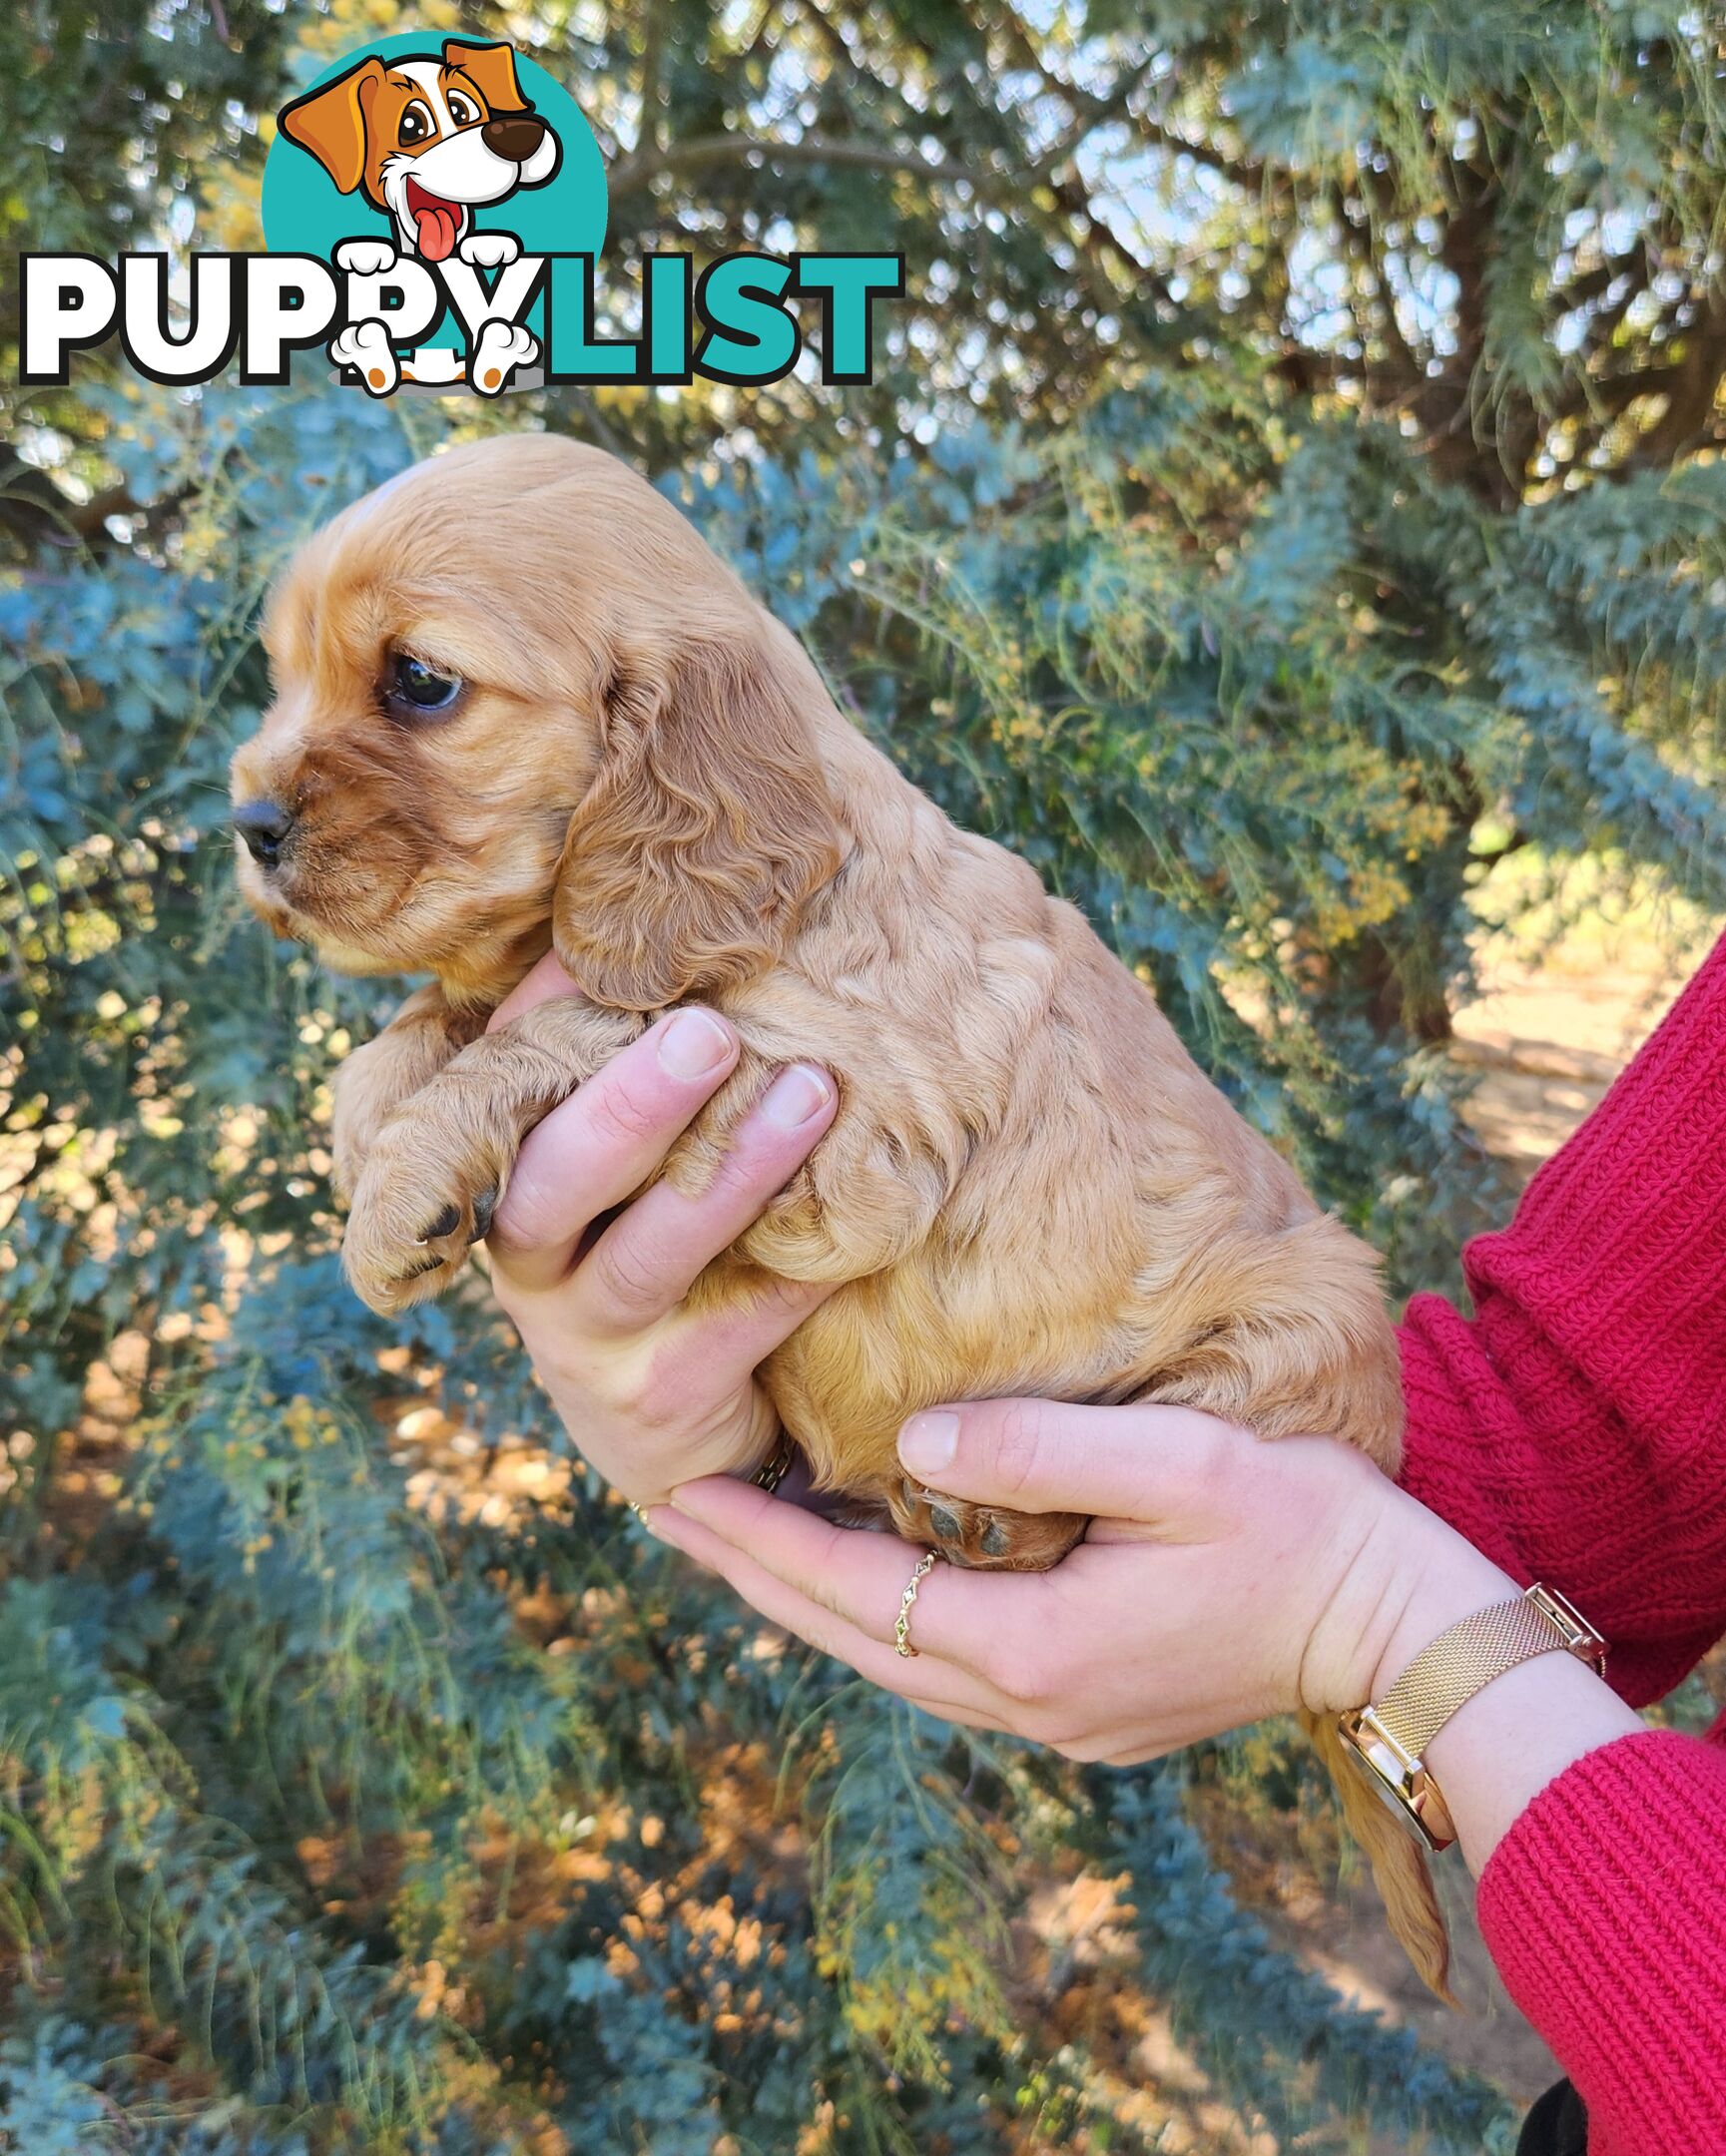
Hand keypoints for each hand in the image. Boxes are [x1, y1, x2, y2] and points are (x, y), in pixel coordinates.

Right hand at [482, 954, 837, 1505]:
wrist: (666, 1430)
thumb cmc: (651, 1253)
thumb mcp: (621, 1166)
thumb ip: (618, 1062)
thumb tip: (650, 927)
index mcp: (513, 1183)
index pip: (502, 1095)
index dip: (542, 1026)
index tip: (604, 958)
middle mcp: (531, 1264)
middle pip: (558, 1178)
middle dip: (633, 1103)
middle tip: (713, 1030)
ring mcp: (590, 1342)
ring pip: (652, 1253)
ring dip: (734, 1172)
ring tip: (815, 1091)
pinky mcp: (660, 1402)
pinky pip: (740, 1325)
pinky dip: (799, 1271)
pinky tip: (859, 1218)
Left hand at [648, 1397, 1510, 1762]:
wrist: (1403, 1630)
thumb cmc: (1302, 1529)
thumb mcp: (1175, 1465)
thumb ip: (1035, 1451)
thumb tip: (906, 1446)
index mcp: (1034, 1648)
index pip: (854, 1593)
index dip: (759, 1544)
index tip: (677, 1497)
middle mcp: (1031, 1704)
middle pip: (855, 1641)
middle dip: (759, 1578)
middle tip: (673, 1516)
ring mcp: (1063, 1720)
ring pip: (898, 1661)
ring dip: (816, 1602)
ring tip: (744, 1543)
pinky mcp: (1092, 1709)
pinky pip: (952, 1665)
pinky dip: (887, 1618)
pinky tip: (867, 1574)